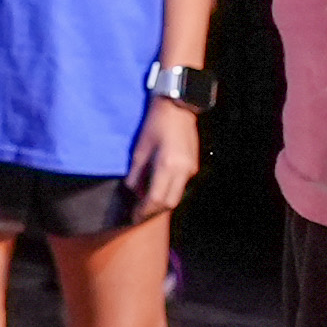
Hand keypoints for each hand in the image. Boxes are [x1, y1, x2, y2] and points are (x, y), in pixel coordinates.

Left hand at [127, 95, 201, 216]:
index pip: (155, 199)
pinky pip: (180, 186)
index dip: (144, 211)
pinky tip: (157, 189)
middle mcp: (182, 171)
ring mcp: (190, 169)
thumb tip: (133, 192)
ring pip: (176, 196)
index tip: (133, 217)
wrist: (177, 109)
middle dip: (153, 212)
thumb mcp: (139, 150)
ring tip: (146, 205)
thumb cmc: (154, 125)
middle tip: (139, 215)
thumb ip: (136, 174)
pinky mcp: (193, 166)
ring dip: (161, 204)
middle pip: (168, 203)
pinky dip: (168, 192)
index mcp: (167, 166)